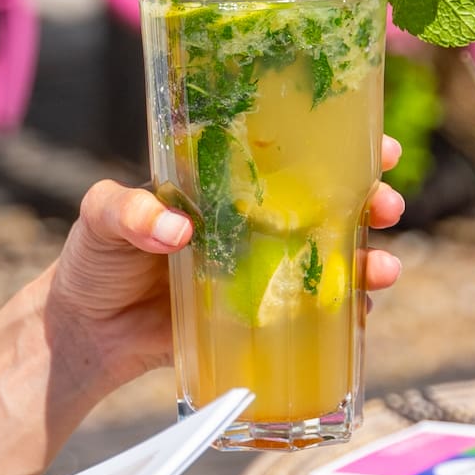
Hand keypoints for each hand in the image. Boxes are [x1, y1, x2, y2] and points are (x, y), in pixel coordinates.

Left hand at [45, 136, 407, 402]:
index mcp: (226, 181)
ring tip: (383, 271)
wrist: (88, 331)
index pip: (291, 152)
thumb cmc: (95, 259)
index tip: (377, 145)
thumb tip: (173, 228)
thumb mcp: (101, 218)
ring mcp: (263, 270)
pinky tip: (360, 316)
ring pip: (332, 257)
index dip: (339, 143)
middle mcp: (255, 220)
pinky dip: (344, 314)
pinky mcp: (261, 317)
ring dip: (368, 261)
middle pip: (330, 203)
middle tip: (385, 206)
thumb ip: (129, 211)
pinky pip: (313, 312)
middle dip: (371, 201)